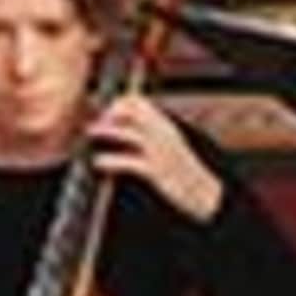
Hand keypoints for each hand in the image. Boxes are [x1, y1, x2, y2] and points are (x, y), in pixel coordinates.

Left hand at [87, 85, 219, 223]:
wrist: (205, 194)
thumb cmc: (184, 172)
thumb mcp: (170, 146)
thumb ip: (152, 133)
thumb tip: (128, 128)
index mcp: (166, 125)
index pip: (139, 101)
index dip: (117, 103)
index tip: (104, 113)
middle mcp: (164, 134)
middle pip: (132, 110)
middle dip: (110, 112)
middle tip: (96, 122)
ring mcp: (161, 152)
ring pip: (129, 132)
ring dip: (106, 130)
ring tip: (90, 132)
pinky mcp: (157, 172)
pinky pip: (129, 162)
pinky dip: (110, 160)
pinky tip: (98, 162)